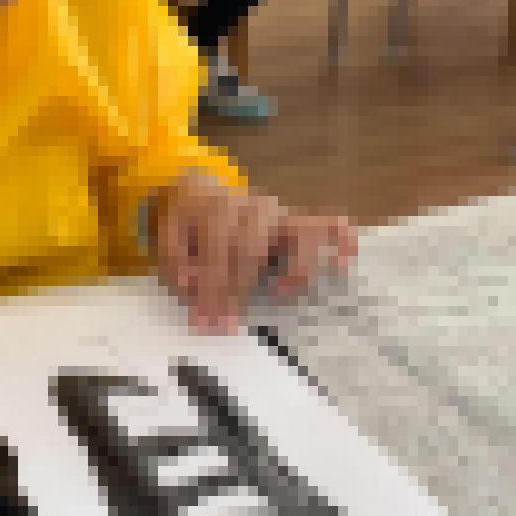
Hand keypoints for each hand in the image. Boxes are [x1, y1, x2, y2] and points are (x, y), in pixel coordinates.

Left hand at [152, 173, 355, 334]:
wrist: (200, 192)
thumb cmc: (187, 225)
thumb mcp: (169, 243)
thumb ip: (177, 265)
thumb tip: (192, 286)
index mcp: (217, 207)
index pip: (215, 250)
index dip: (208, 288)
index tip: (204, 320)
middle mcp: (250, 205)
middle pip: (250, 247)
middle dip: (236, 289)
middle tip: (226, 324)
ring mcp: (275, 212)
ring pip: (297, 232)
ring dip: (294, 266)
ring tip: (284, 292)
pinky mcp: (294, 220)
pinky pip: (326, 224)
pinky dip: (340, 238)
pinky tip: (347, 258)